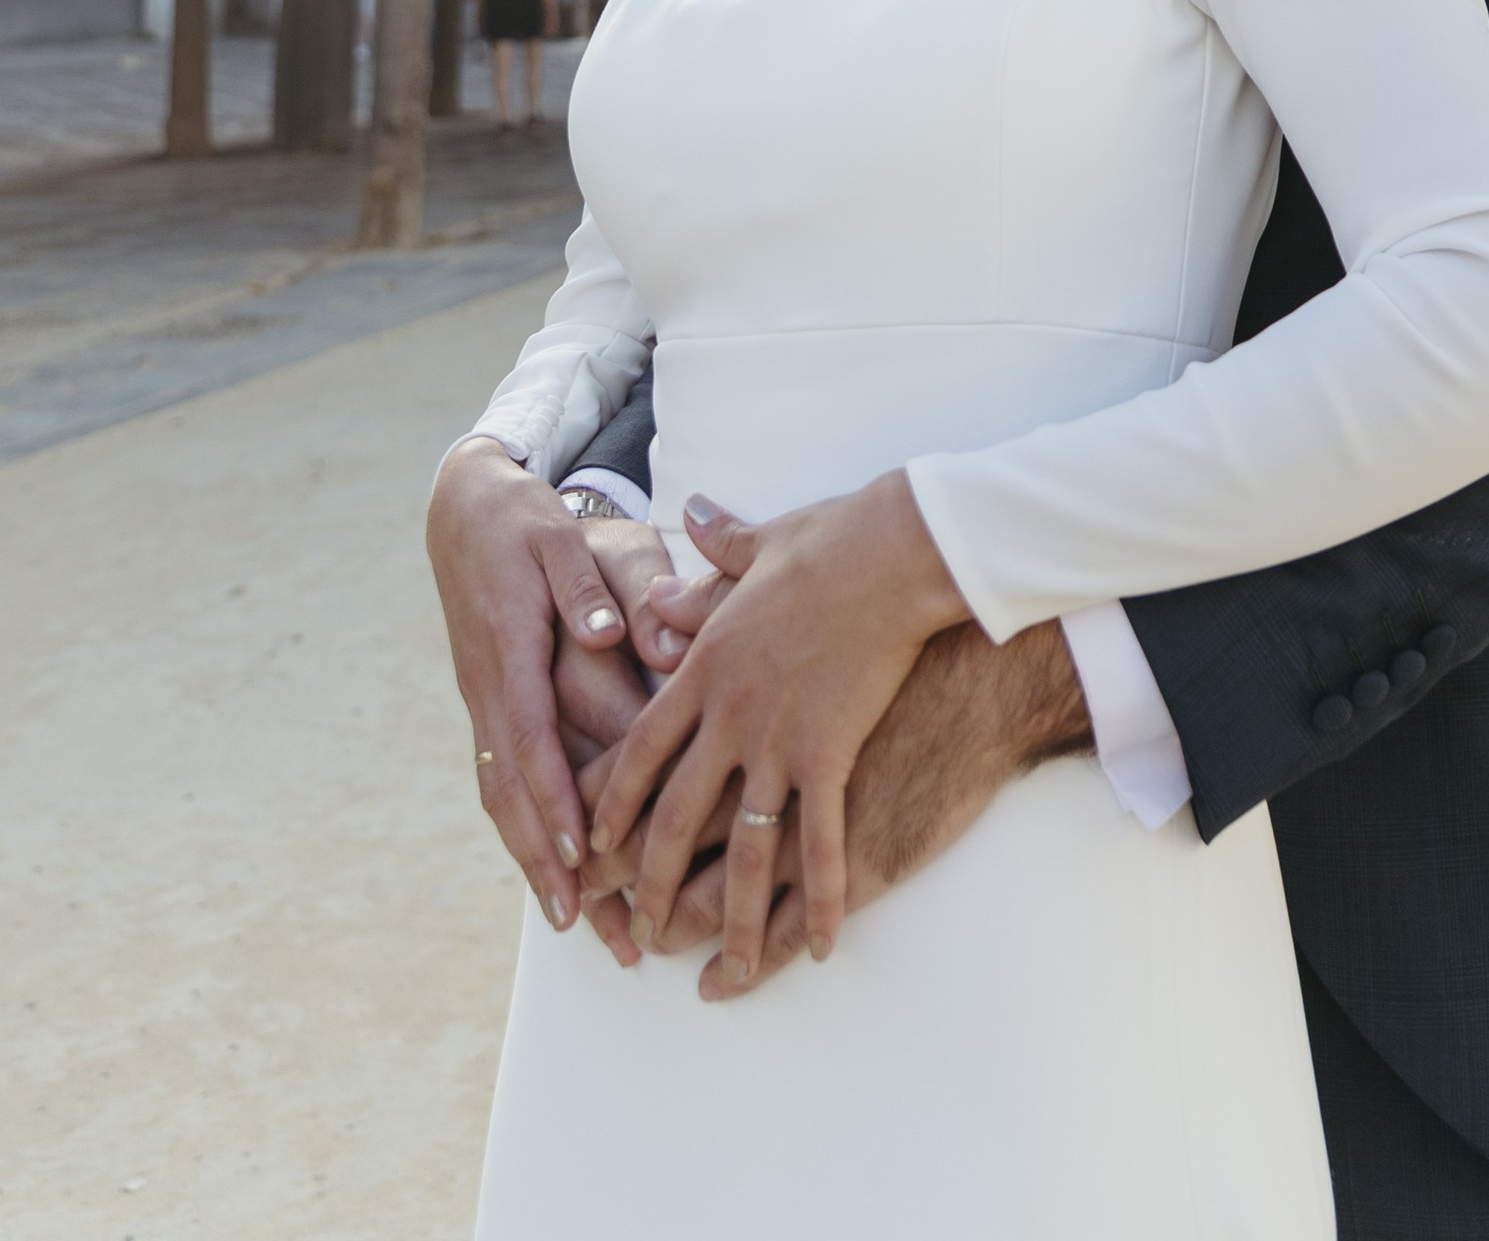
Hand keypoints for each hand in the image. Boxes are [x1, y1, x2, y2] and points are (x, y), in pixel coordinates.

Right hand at [425, 439, 671, 928]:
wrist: (463, 505)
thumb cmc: (523, 519)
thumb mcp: (556, 536)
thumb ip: (585, 588)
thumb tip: (610, 637)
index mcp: (509, 650)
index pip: (530, 740)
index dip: (556, 803)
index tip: (583, 858)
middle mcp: (489, 687)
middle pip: (510, 792)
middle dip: (544, 863)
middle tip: (583, 928)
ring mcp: (483, 699)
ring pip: (501, 796)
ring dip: (533, 861)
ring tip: (573, 926)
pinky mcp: (488, 701)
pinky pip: (501, 778)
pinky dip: (524, 829)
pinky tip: (552, 869)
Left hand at [585, 476, 969, 985]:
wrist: (895, 551)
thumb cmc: (833, 541)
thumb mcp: (759, 546)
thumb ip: (717, 555)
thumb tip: (693, 515)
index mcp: (706, 664)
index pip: (641, 748)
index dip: (614, 802)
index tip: (593, 845)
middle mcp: (728, 711)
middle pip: (674, 814)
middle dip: (651, 882)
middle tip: (637, 933)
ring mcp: (777, 739)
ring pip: (737, 850)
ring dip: (726, 919)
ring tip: (718, 973)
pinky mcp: (830, 756)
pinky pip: (818, 848)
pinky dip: (815, 903)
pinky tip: (817, 946)